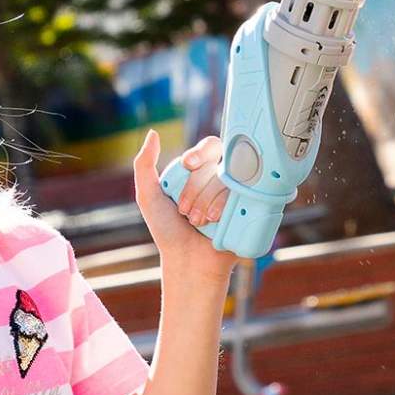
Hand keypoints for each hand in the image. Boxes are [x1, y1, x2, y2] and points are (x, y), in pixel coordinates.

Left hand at [132, 130, 235, 282]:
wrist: (189, 261)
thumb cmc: (167, 231)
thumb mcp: (148, 196)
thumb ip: (144, 165)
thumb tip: (153, 133)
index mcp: (200, 170)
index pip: (209, 147)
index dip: (200, 153)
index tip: (188, 165)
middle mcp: (221, 177)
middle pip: (219, 162)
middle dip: (197, 186)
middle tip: (186, 212)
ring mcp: (238, 192)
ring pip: (230, 179)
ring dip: (208, 201)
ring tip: (198, 222)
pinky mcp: (250, 207)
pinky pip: (246, 195)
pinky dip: (226, 207)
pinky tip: (216, 221)